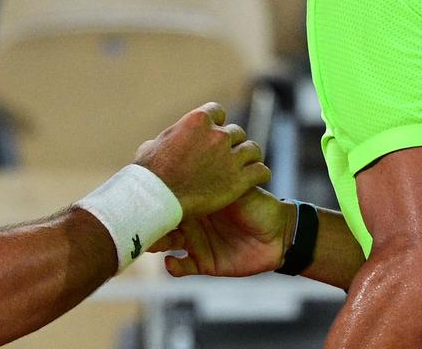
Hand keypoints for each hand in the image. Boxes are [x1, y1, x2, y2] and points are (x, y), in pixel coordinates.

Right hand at [135, 102, 269, 217]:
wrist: (158, 197)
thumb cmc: (150, 173)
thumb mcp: (153, 145)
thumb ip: (168, 139)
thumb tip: (161, 141)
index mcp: (198, 120)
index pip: (219, 112)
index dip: (217, 124)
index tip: (214, 134)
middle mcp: (218, 135)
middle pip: (236, 132)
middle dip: (231, 144)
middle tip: (225, 158)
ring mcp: (230, 157)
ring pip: (252, 149)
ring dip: (248, 157)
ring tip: (244, 166)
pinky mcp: (239, 180)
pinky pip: (261, 171)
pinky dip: (260, 174)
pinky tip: (255, 178)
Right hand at [149, 188, 295, 277]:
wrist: (280, 233)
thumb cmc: (258, 203)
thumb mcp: (234, 186)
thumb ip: (214, 175)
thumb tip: (191, 154)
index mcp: (197, 197)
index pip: (170, 196)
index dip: (157, 196)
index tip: (144, 194)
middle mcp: (191, 219)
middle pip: (163, 219)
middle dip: (151, 220)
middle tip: (141, 220)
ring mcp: (195, 241)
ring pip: (166, 243)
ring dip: (157, 243)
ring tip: (152, 243)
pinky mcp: (202, 262)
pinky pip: (182, 267)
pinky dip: (174, 267)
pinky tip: (171, 263)